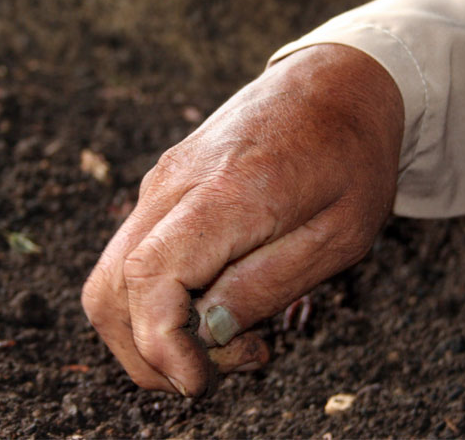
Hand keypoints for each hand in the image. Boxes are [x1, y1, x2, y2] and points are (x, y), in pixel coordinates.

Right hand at [81, 44, 403, 395]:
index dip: (160, 347)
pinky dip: (158, 297)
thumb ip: (267, 284)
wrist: (338, 81)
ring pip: (114, 276)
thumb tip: (205, 333)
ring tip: (225, 337)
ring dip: (152, 328)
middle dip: (148, 354)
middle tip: (219, 367)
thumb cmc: (353, 153)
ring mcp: (164, 181)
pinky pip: (136, 253)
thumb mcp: (340, 234)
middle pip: (111, 289)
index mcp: (227, 191)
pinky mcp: (166, 186)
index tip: (199, 382)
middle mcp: (176, 184)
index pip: (150, 278)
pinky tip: (215, 302)